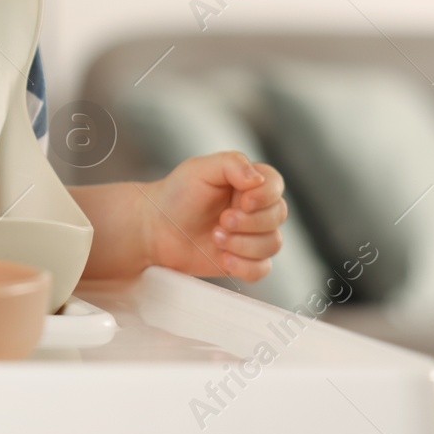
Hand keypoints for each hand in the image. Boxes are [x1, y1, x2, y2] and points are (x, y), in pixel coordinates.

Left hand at [139, 151, 286, 281]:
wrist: (156, 228)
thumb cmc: (177, 194)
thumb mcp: (199, 168)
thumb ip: (232, 164)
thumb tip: (258, 179)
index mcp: (248, 182)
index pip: (276, 185)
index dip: (265, 196)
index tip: (241, 201)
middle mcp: (254, 208)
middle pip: (278, 215)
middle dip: (249, 222)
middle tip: (221, 221)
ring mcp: (251, 235)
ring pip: (273, 244)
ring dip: (244, 244)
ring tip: (215, 237)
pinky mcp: (244, 260)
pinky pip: (262, 269)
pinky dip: (245, 266)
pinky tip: (223, 258)